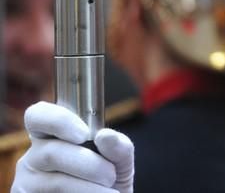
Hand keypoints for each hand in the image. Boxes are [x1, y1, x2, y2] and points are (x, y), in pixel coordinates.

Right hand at [12, 102, 133, 192]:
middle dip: (89, 164)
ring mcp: (27, 183)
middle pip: (51, 153)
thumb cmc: (109, 181)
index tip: (85, 134)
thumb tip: (105, 135)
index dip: (59, 121)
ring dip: (90, 188)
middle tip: (110, 175)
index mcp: (51, 136)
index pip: (38, 116)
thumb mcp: (119, 161)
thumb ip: (119, 146)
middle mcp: (33, 157)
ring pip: (56, 182)